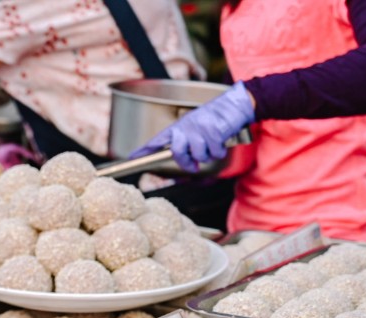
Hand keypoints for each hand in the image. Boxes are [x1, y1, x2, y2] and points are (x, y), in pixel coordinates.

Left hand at [129, 81, 255, 172]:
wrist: (234, 104)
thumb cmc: (214, 119)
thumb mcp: (194, 126)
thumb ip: (185, 141)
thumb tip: (183, 160)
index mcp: (179, 127)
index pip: (157, 140)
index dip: (144, 150)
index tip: (131, 157)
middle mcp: (186, 127)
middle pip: (177, 153)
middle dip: (187, 163)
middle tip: (194, 164)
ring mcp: (199, 128)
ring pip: (198, 155)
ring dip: (207, 155)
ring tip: (212, 143)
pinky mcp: (214, 131)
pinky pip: (214, 153)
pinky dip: (219, 151)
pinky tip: (221, 140)